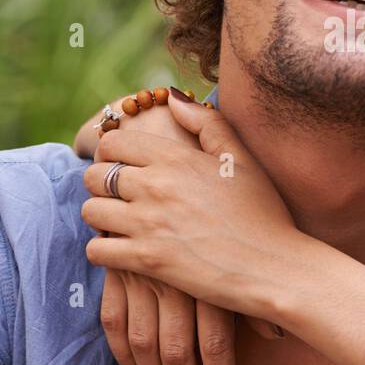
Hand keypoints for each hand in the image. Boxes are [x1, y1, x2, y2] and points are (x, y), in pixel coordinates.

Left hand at [81, 90, 279, 364]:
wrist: (274, 266)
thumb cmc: (263, 211)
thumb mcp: (240, 158)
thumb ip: (205, 122)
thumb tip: (172, 98)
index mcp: (175, 156)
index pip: (113, 142)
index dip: (112, 152)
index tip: (123, 165)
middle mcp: (155, 185)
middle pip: (94, 176)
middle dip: (101, 184)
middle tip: (119, 195)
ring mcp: (148, 224)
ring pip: (90, 211)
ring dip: (101, 217)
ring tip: (119, 222)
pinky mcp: (146, 260)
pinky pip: (96, 250)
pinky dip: (104, 250)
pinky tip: (122, 250)